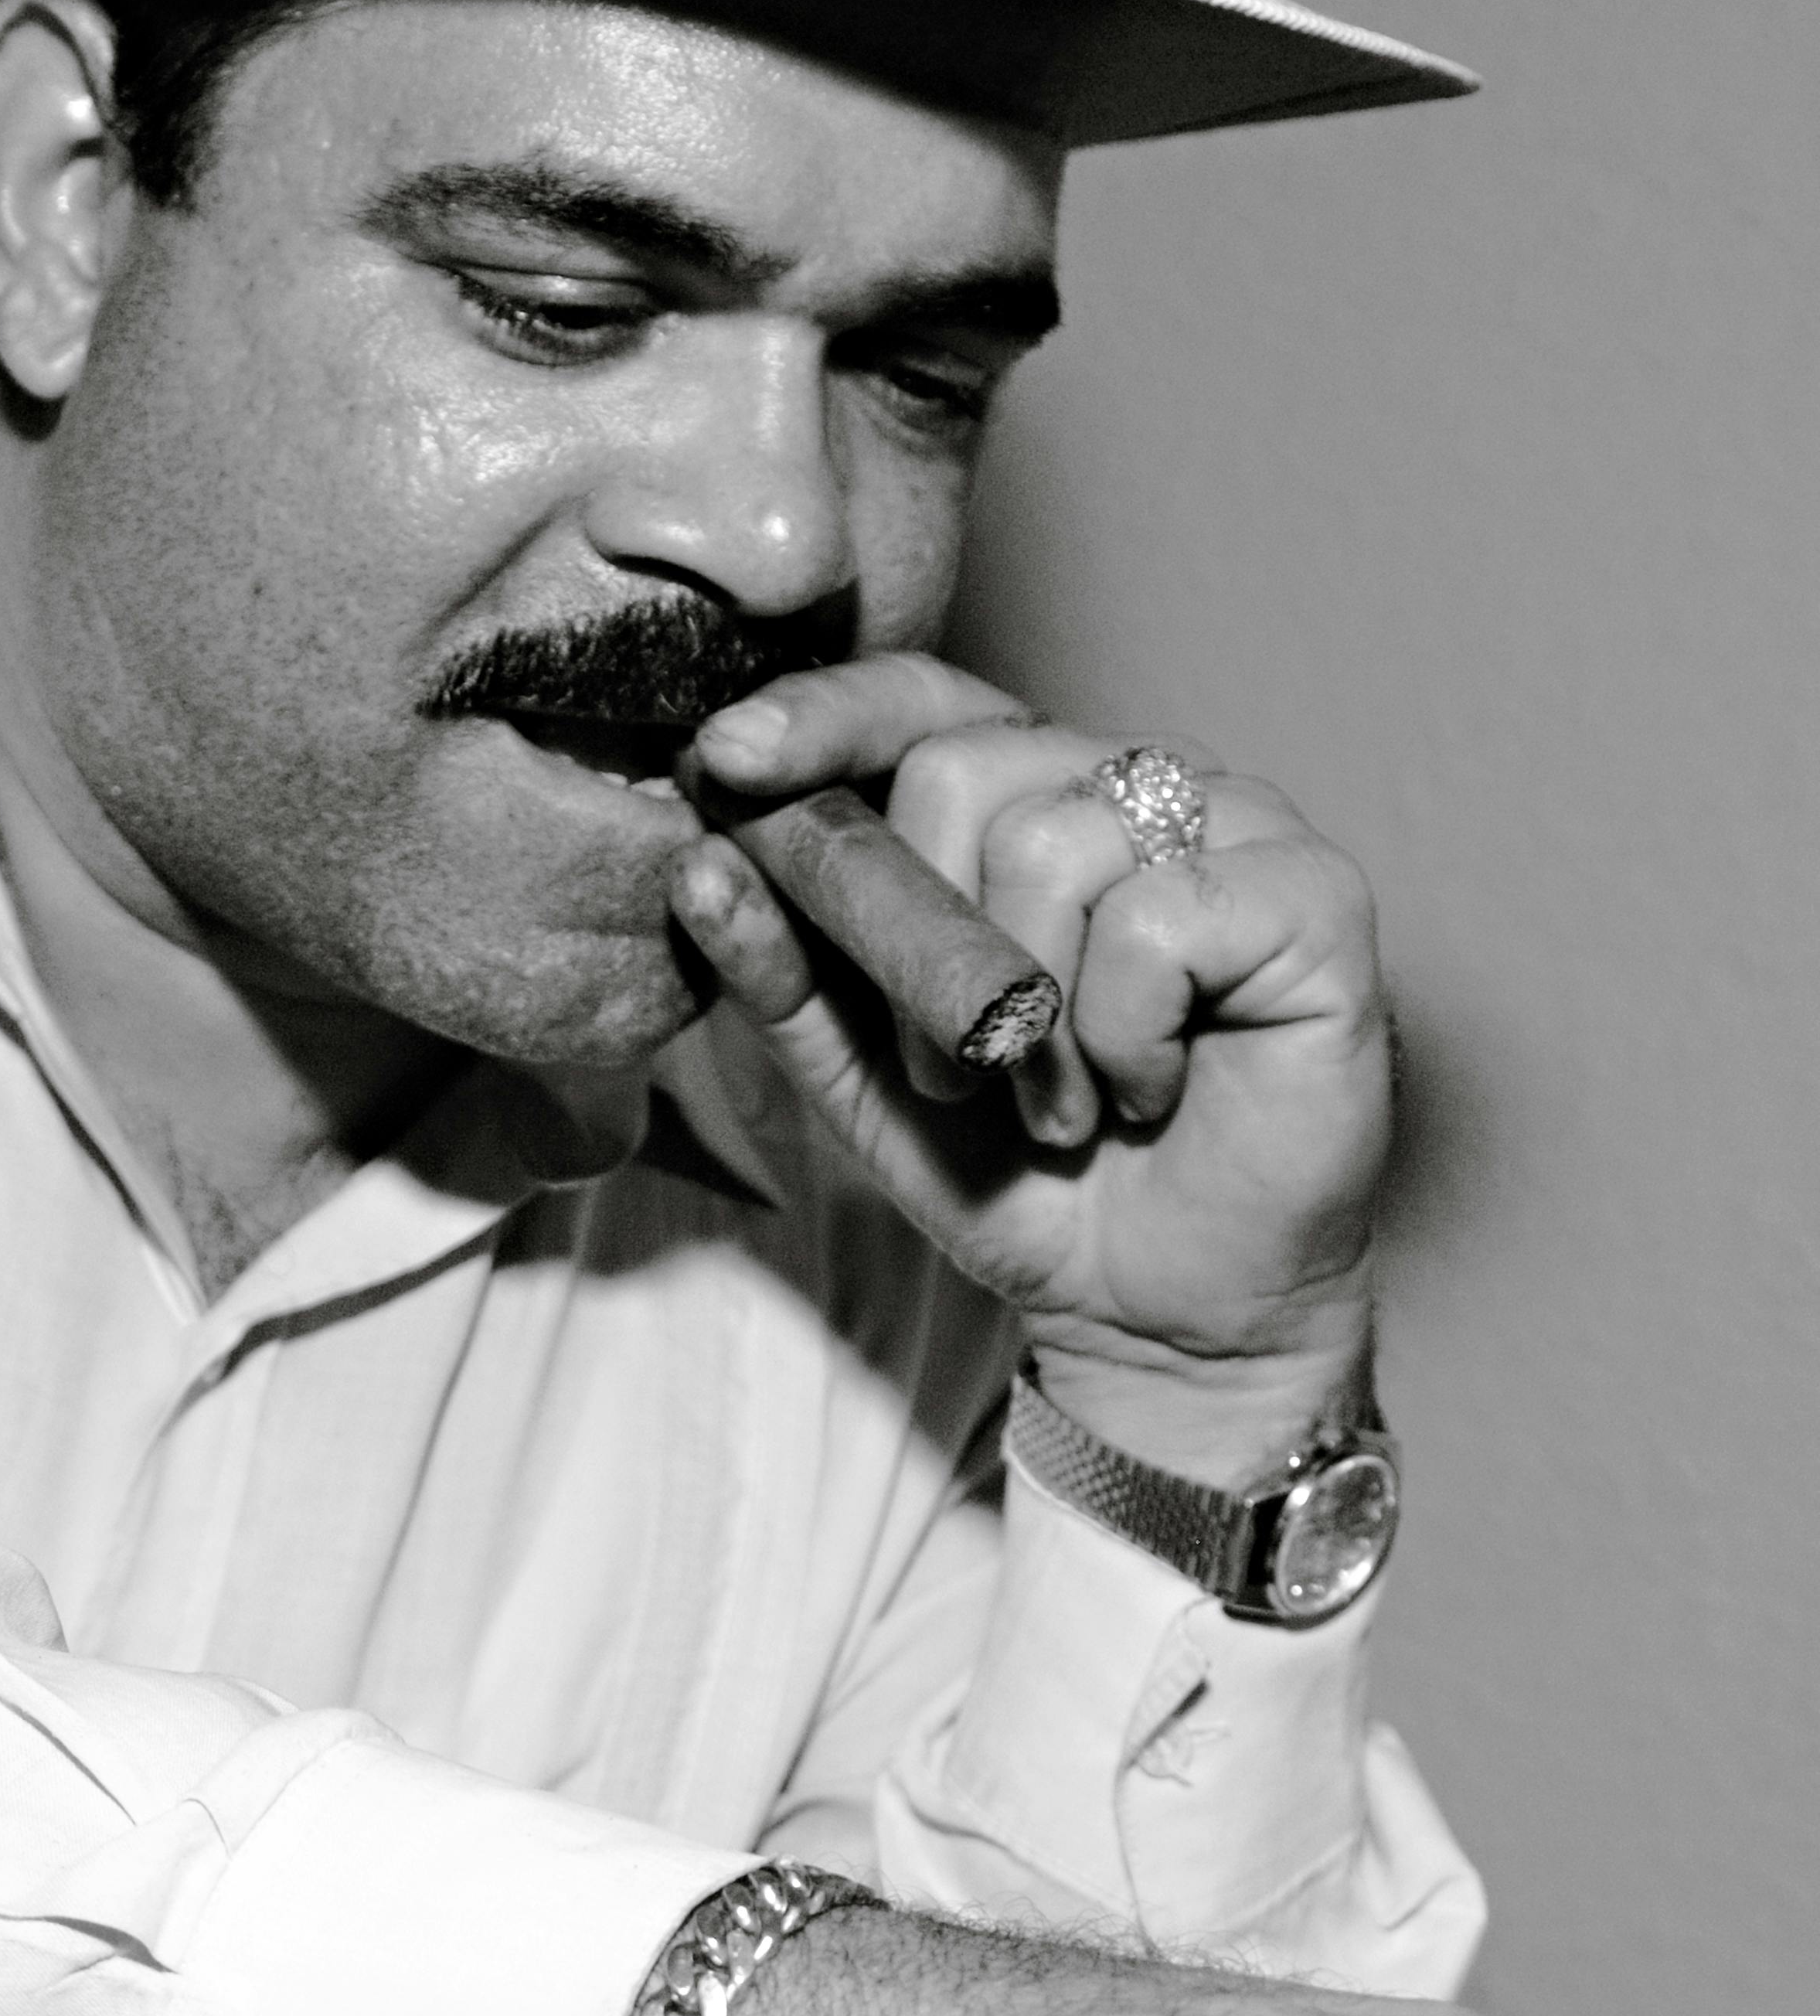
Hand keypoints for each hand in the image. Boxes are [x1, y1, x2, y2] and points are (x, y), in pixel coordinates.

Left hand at [670, 656, 1390, 1468]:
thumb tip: (699, 861)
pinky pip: (1160, 918)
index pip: (923, 703)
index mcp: (1030, 806)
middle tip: (967, 1072)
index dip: (825, 717)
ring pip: (1058, 843)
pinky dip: (1124, 1036)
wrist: (1156, 1313)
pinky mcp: (1316, 896)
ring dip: (1027, 1019)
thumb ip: (787, 977)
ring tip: (1062, 1103)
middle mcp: (1133, 789)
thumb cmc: (1025, 1183)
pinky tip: (1150, 1090)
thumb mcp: (866, 1085)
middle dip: (924, 946)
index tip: (725, 763)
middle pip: (968, 770)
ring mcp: (1237, 828)